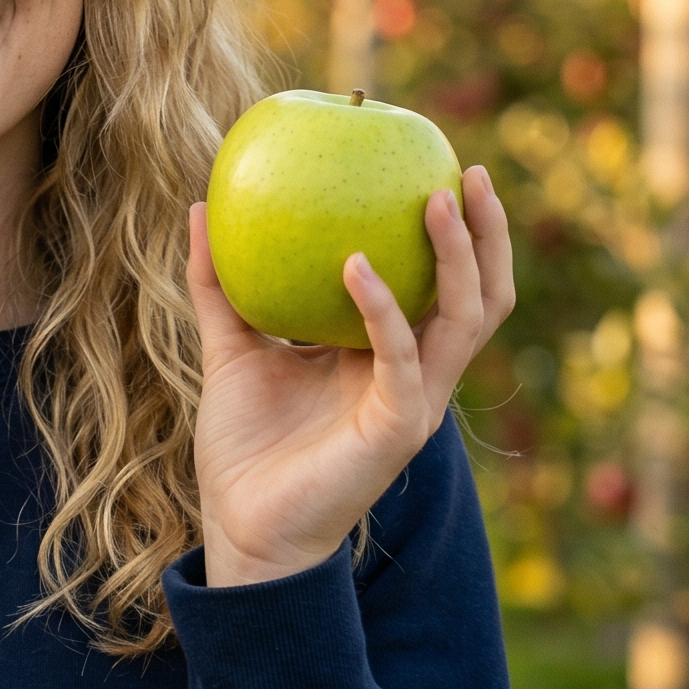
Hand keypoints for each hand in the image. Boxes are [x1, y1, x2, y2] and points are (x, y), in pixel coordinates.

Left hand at [186, 166, 514, 588]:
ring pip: (466, 320)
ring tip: (435, 200)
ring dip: (459, 257)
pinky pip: (401, 357)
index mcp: (387, 354)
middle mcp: (414, 374)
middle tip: (465, 172)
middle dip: (488, 234)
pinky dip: (384, 309)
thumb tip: (200, 209)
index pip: (443, 285)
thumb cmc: (245, 445)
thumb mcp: (230, 347)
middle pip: (481, 296)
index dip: (456, 232)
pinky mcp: (397, 428)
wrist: (242, 524)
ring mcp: (414, 401)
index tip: (435, 165)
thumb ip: (219, 285)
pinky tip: (353, 265)